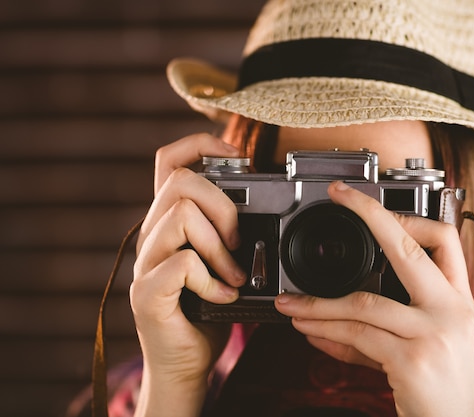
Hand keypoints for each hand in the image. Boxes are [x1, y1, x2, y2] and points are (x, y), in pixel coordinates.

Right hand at [130, 133, 245, 415]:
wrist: (185, 362)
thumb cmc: (207, 310)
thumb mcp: (222, 261)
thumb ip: (229, 232)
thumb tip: (267, 205)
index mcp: (170, 221)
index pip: (169, 161)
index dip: (200, 145)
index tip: (235, 156)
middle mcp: (152, 235)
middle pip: (180, 181)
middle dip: (223, 206)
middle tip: (239, 241)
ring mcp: (145, 263)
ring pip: (180, 215)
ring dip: (219, 246)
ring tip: (233, 275)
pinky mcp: (147, 293)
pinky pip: (182, 263)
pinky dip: (211, 280)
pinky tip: (222, 297)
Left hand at [275, 181, 473, 416]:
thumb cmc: (441, 387)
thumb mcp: (431, 341)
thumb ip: (393, 316)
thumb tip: (337, 305)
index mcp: (459, 299)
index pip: (445, 238)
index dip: (410, 214)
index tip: (376, 205)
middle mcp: (452, 310)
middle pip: (408, 248)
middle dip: (369, 214)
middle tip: (338, 195)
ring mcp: (434, 334)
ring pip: (363, 302)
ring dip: (318, 303)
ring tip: (290, 304)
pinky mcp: (412, 361)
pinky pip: (357, 336)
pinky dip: (326, 332)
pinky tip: (308, 331)